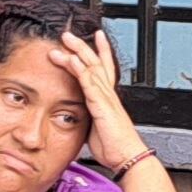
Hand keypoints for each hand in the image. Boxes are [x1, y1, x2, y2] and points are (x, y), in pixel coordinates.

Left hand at [47, 27, 150, 174]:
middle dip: (83, 46)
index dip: (101, 51)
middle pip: (96, 62)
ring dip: (77, 52)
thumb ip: (89, 118)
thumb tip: (79, 117)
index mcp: (108, 98)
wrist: (127, 157)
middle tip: (69, 34)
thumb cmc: (114, 147)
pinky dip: (80, 69)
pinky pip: (89, 82)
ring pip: (91, 67)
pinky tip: (72, 60)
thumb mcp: (96, 128)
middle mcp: (108, 94)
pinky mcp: (101, 105)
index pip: (104, 68)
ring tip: (64, 41)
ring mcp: (106, 97)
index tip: (96, 37)